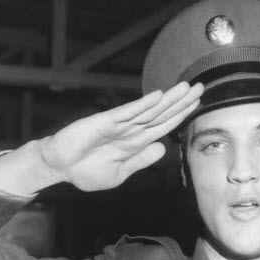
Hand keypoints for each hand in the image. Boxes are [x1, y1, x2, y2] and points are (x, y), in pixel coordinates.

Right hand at [39, 82, 202, 190]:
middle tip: (200, 87)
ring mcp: (118, 124)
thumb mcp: (120, 173)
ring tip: (186, 87)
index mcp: (135, 143)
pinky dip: (142, 105)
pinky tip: (158, 96)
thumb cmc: (86, 171)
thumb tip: (164, 148)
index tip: (197, 104)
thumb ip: (141, 160)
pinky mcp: (104, 122)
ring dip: (168, 99)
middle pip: (161, 113)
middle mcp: (130, 130)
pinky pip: (127, 113)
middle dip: (181, 101)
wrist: (59, 168)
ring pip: (149, 110)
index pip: (163, 126)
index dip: (180, 115)